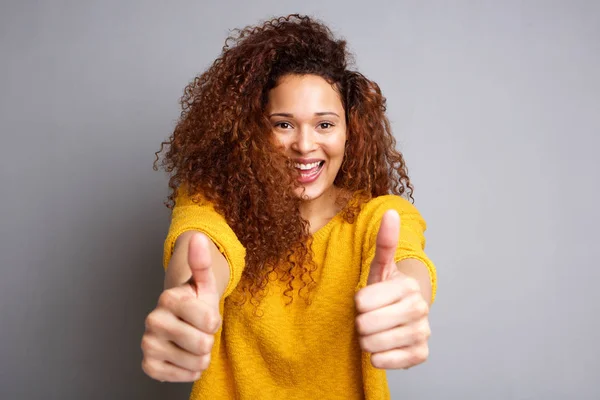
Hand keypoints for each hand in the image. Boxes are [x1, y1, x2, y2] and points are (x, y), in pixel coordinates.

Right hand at [141, 233, 220, 381]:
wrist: (181, 322)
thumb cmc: (196, 303)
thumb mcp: (204, 284)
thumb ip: (202, 263)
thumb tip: (199, 238)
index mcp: (169, 298)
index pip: (210, 321)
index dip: (215, 322)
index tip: (206, 316)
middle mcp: (153, 320)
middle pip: (203, 344)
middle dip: (208, 340)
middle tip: (199, 331)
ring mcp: (149, 344)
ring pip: (196, 363)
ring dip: (200, 357)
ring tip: (192, 343)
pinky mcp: (149, 365)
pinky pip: (182, 376)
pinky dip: (189, 370)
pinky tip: (184, 356)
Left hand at [355, 210, 430, 368]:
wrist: (401, 318)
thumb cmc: (385, 293)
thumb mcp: (380, 269)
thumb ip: (384, 243)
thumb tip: (390, 212)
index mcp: (407, 285)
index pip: (362, 301)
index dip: (358, 304)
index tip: (366, 301)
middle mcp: (420, 308)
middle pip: (367, 323)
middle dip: (361, 323)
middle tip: (368, 319)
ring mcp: (422, 332)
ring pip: (375, 344)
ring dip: (367, 341)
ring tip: (373, 333)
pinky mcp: (420, 354)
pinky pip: (389, 362)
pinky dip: (379, 358)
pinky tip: (381, 350)